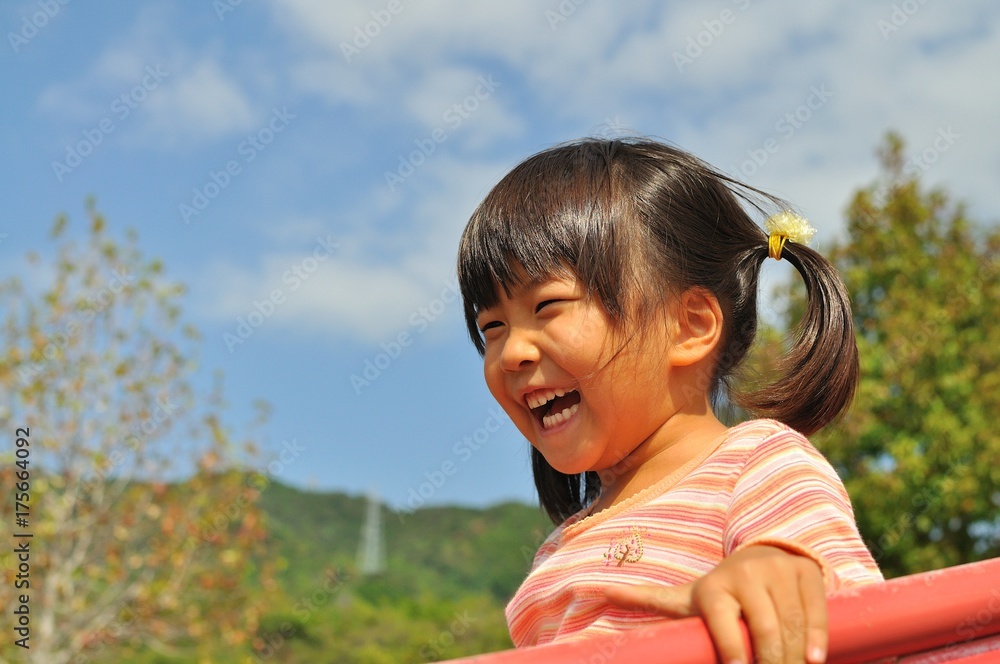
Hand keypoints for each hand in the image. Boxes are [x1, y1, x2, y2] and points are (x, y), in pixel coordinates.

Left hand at [603, 545, 826, 663]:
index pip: (724, 627)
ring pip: (792, 625)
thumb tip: (596, 590)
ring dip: (796, 658)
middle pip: (765, 632)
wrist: (761, 555)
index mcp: (713, 588)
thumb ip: (646, 598)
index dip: (732, 653)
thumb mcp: (685, 596)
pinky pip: (817, 612)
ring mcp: (778, 572)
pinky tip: (816, 661)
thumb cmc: (718, 590)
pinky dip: (818, 640)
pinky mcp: (806, 574)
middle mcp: (745, 575)